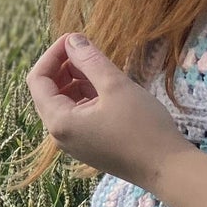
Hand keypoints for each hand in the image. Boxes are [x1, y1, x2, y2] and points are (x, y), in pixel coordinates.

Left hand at [24, 32, 190, 188]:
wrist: (168, 169)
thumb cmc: (143, 128)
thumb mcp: (115, 86)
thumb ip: (90, 60)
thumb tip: (72, 39)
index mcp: (59, 122)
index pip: (38, 80)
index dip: (52, 54)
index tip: (74, 38)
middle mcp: (61, 135)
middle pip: (48, 91)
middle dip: (64, 66)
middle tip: (89, 48)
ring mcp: (76, 142)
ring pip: (65, 102)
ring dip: (77, 79)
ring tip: (102, 65)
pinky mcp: (91, 145)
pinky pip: (79, 114)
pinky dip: (88, 95)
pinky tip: (108, 85)